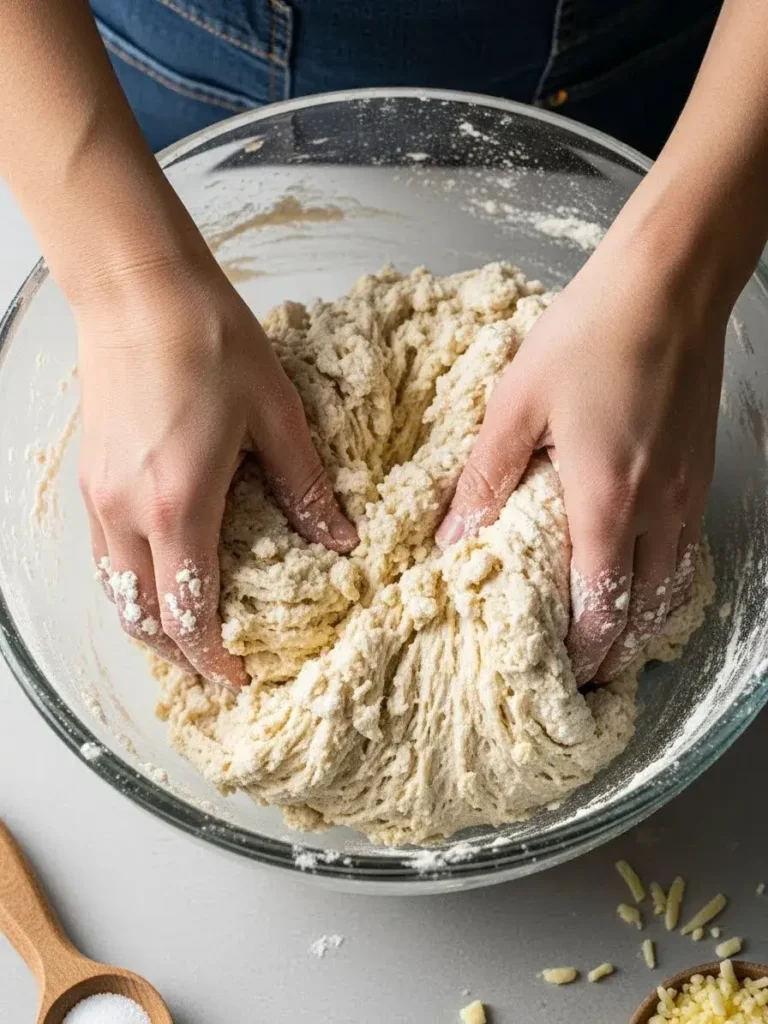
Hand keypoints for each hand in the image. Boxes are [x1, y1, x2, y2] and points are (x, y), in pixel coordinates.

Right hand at [78, 256, 357, 687]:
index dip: (214, 658)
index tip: (242, 676)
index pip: (188, 614)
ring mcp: (100, 497)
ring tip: (195, 631)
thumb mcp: (276, 414)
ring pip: (115, 592)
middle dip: (180, 655)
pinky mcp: (91, 477)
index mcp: (179, 506)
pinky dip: (133, 586)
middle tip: (221, 663)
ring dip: (153, 624)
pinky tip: (165, 574)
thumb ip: (306, 486)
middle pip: (142, 619)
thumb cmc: (210, 340)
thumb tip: (340, 539)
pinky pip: (105, 557)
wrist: (139, 288)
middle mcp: (128, 514)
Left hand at [436, 234, 726, 683]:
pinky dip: (666, 581)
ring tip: (611, 640)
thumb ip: (483, 478)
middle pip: (645, 611)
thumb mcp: (516, 404)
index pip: (599, 608)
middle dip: (613, 652)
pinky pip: (688, 550)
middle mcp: (657, 511)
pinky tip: (642, 574)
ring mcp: (687, 493)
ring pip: (674, 587)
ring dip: (643, 622)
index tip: (555, 676)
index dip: (580, 652)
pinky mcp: (700, 471)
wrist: (670, 284)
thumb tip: (448, 540)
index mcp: (606, 503)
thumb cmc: (588, 336)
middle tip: (582, 675)